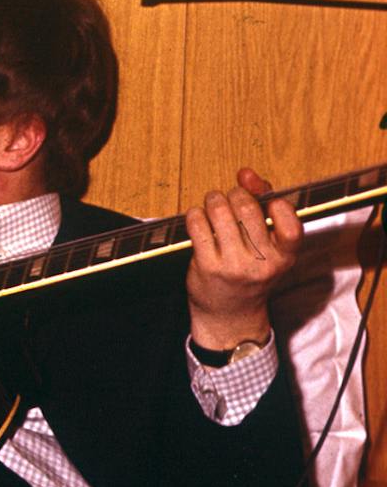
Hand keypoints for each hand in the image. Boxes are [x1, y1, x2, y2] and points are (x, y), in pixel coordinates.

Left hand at [184, 167, 298, 349]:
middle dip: (236, 194)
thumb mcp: (269, 245)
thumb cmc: (250, 271)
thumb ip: (264, 205)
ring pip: (220, 212)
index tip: (265, 201)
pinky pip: (198, 225)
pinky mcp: (207, 266)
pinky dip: (196, 214)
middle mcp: (263, 263)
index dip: (276, 204)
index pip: (290, 223)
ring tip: (213, 203)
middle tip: (230, 197)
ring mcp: (234, 265)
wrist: (230, 313)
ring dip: (214, 200)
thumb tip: (247, 173)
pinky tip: (199, 217)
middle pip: (248, 209)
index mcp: (285, 256)